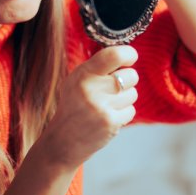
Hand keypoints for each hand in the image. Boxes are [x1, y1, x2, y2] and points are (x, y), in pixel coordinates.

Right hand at [36, 45, 138, 170]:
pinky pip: (131, 110)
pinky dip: (124, 114)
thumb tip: (124, 56)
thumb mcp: (76, 81)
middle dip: (128, 80)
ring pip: (133, 94)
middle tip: (115, 88)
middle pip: (131, 75)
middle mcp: (91, 89)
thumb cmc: (73, 106)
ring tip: (108, 105)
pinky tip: (109, 116)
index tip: (130, 58)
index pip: (114, 55)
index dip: (128, 54)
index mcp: (83, 74)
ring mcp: (101, 107)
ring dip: (125, 99)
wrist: (63, 140)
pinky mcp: (110, 123)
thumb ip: (96, 68)